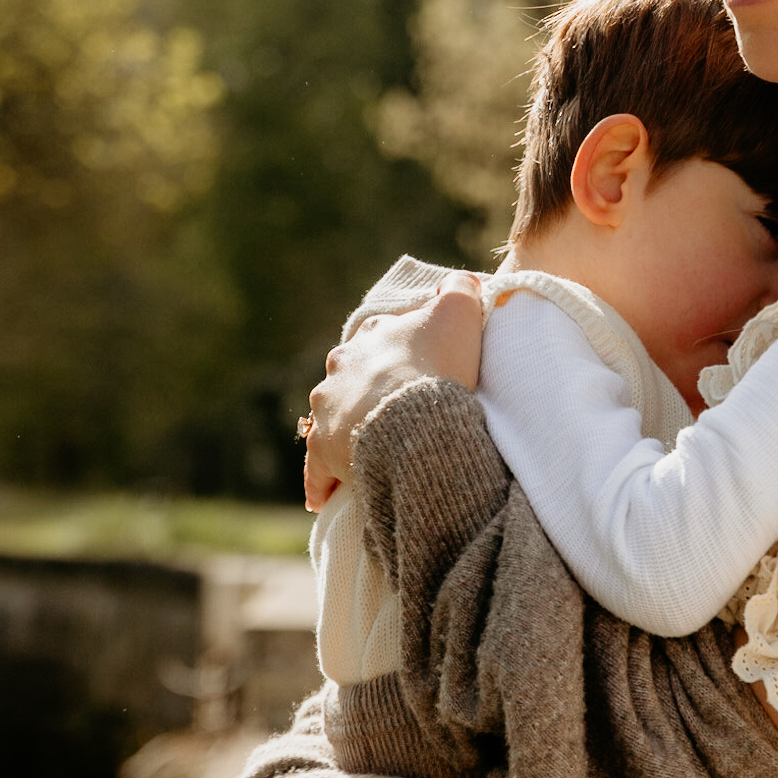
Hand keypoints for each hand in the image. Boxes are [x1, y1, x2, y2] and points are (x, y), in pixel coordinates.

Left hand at [303, 274, 483, 508]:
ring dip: (349, 429)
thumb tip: (458, 280)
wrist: (414, 416)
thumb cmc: (439, 365)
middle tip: (397, 409)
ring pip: (334, 417)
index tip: (419, 366)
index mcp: (371, 335)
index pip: (382, 337)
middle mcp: (341, 367)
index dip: (403, 350)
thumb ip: (461, 290)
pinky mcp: (323, 446)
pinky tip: (324, 497)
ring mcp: (328, 407)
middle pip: (354, 376)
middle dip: (369, 389)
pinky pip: (317, 468)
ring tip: (371, 449)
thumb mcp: (460, 313)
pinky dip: (321, 480)